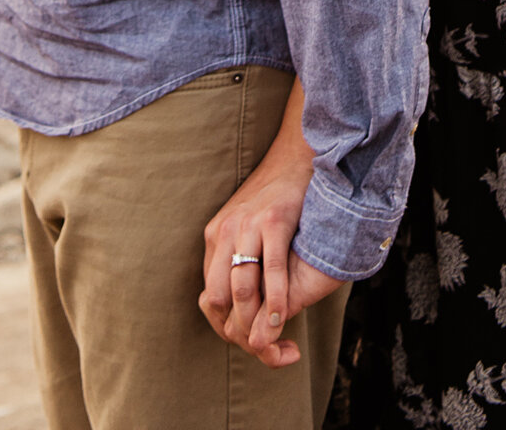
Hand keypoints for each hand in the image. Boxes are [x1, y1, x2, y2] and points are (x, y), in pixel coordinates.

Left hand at [198, 136, 339, 367]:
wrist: (296, 157)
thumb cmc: (275, 200)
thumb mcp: (247, 229)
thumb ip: (240, 262)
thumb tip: (242, 307)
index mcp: (214, 238)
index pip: (209, 299)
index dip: (227, 327)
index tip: (252, 341)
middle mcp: (224, 232)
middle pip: (220, 299)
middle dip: (241, 330)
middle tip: (266, 347)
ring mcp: (247, 225)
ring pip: (242, 288)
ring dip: (258, 322)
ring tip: (276, 340)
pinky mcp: (273, 220)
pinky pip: (271, 269)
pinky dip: (277, 300)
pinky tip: (284, 318)